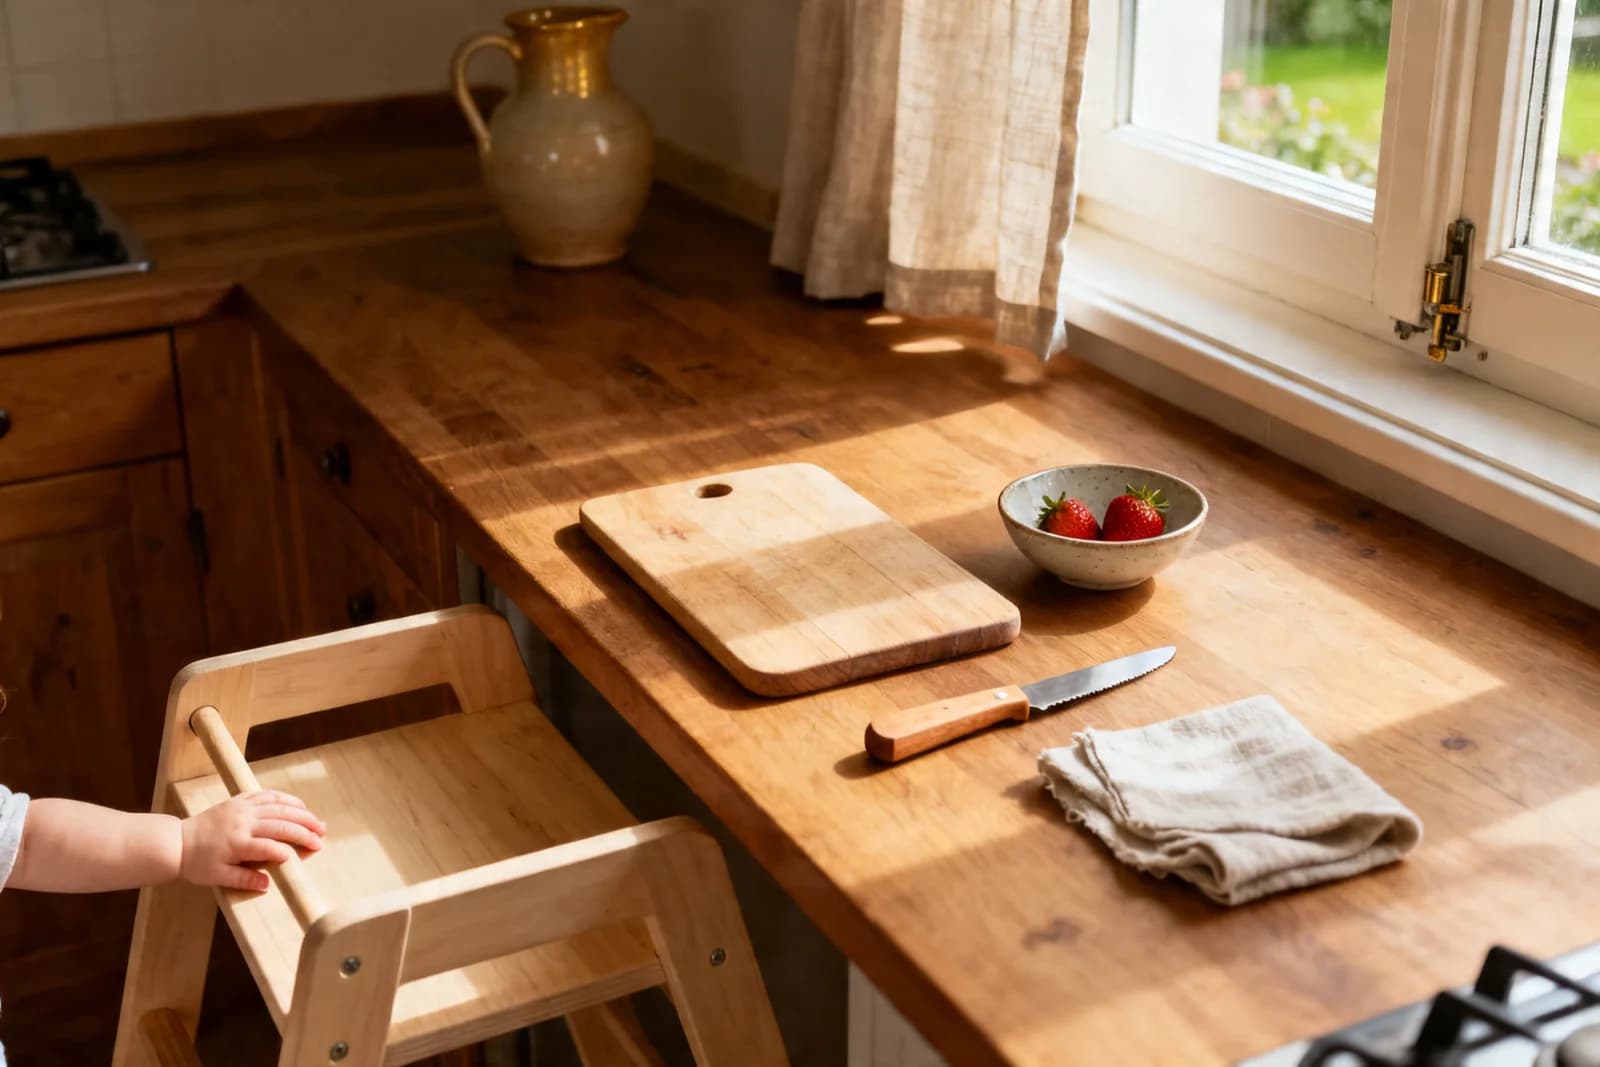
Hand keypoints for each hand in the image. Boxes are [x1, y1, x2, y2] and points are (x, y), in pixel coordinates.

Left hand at [179, 791, 325, 891]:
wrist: (176, 842)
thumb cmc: (198, 863)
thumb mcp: (218, 877)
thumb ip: (243, 879)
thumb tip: (267, 884)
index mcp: (238, 843)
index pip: (270, 846)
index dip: (290, 850)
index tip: (307, 854)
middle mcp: (243, 822)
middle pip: (281, 823)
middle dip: (305, 830)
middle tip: (321, 838)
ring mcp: (243, 808)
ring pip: (279, 807)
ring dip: (301, 814)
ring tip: (318, 822)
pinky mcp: (240, 800)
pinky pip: (267, 795)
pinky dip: (286, 799)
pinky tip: (299, 805)